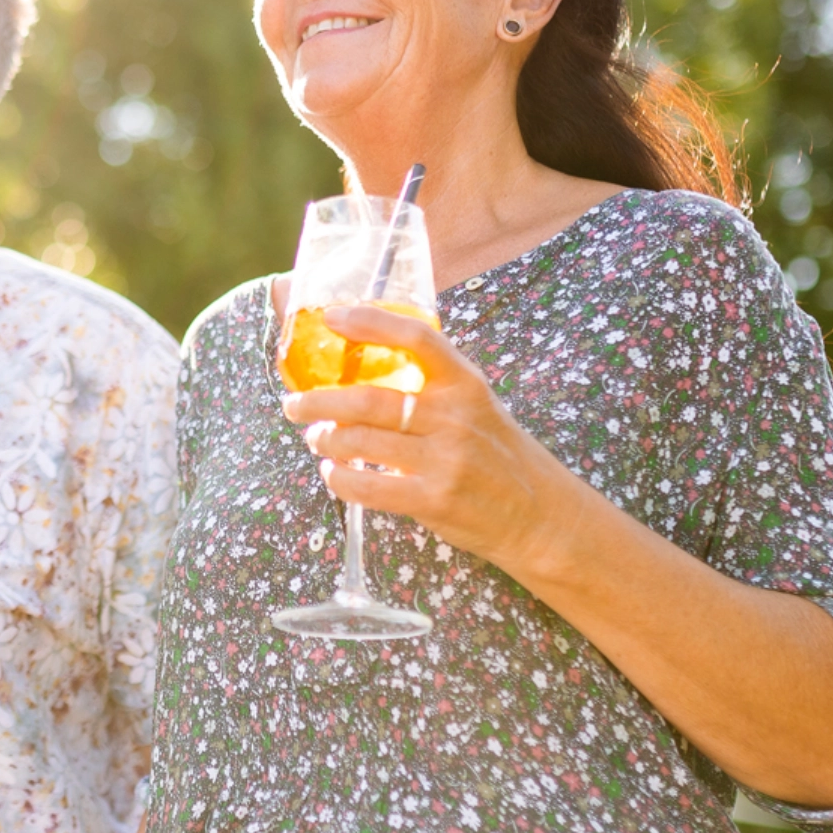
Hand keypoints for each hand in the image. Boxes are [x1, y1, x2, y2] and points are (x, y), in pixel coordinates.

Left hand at [280, 302, 583, 577]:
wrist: (539, 515)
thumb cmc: (495, 455)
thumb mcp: (474, 407)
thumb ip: (430, 388)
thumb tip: (360, 372)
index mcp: (465, 383)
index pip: (416, 337)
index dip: (370, 322)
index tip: (331, 317)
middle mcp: (455, 416)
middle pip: (368, 399)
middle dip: (317, 401)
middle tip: (293, 405)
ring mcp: (446, 459)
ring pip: (360, 441)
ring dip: (324, 440)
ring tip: (315, 439)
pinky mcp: (434, 499)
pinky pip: (368, 486)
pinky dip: (339, 479)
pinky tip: (332, 474)